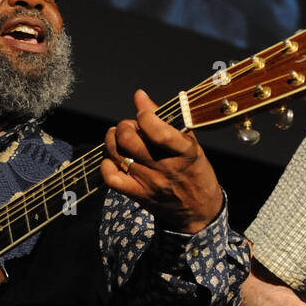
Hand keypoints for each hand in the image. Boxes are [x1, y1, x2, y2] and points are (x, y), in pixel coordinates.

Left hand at [102, 89, 222, 233]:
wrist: (198, 210)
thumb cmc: (196, 172)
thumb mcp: (191, 144)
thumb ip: (165, 119)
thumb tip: (139, 96)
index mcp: (185, 152)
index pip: (158, 132)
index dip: (144, 116)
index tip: (143, 114)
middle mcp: (166, 167)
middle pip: (129, 140)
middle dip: (125, 126)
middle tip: (130, 127)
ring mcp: (150, 182)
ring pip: (118, 155)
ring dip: (113, 140)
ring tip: (118, 137)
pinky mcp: (138, 194)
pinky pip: (111, 178)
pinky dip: (107, 164)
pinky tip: (114, 158)